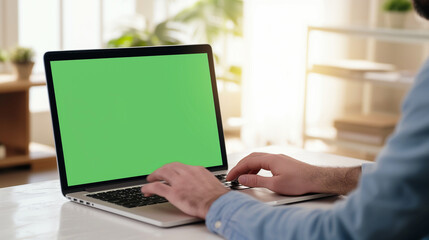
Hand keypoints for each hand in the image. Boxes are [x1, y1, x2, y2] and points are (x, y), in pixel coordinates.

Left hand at [141, 162, 228, 218]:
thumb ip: (201, 181)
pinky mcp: (174, 193)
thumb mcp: (211, 183)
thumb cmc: (217, 198)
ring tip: (150, 180)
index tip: (170, 172)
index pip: (181, 166)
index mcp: (196, 170)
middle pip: (170, 166)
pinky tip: (145, 190)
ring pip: (162, 173)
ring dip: (154, 176)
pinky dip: (149, 188)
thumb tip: (199, 185)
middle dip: (161, 169)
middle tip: (156, 174)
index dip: (173, 169)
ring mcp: (180, 182)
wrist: (219, 204)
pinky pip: (157, 187)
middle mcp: (187, 173)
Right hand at [227, 152, 361, 194]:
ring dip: (247, 167)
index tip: (230, 177)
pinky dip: (256, 168)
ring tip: (242, 177)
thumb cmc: (300, 181)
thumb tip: (243, 179)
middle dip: (240, 167)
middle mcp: (273, 156)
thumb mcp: (275, 184)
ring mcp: (278, 158)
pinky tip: (256, 175)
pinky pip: (264, 162)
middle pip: (251, 158)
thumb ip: (257, 181)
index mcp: (270, 159)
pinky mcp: (281, 162)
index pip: (247, 162)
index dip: (236, 170)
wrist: (316, 179)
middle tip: (232, 176)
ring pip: (257, 159)